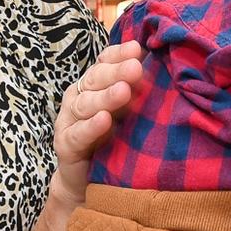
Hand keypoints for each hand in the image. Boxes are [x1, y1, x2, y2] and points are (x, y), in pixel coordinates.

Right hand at [52, 41, 144, 206]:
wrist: (87, 182)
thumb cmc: (112, 140)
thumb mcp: (127, 112)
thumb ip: (137, 91)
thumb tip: (165, 66)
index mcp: (93, 84)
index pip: (104, 61)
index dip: (118, 54)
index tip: (138, 48)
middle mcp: (78, 97)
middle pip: (95, 79)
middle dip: (116, 72)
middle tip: (136, 68)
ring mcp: (69, 120)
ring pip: (85, 104)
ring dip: (105, 97)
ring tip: (124, 91)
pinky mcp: (65, 145)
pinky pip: (78, 134)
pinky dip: (91, 127)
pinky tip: (105, 120)